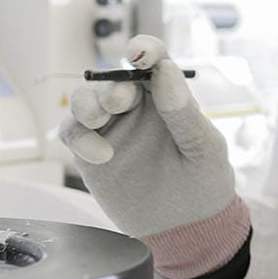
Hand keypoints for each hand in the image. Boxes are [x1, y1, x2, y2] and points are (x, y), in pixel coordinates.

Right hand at [59, 36, 237, 243]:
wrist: (186, 229)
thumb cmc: (203, 183)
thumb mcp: (204, 149)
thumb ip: (185, 113)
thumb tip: (165, 72)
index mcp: (166, 96)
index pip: (153, 61)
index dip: (144, 49)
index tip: (138, 53)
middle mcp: (135, 107)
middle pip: (111, 80)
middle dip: (111, 86)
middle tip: (120, 101)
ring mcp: (110, 129)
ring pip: (84, 101)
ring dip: (87, 103)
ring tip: (100, 118)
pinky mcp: (90, 153)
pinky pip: (73, 133)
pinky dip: (80, 137)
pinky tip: (102, 155)